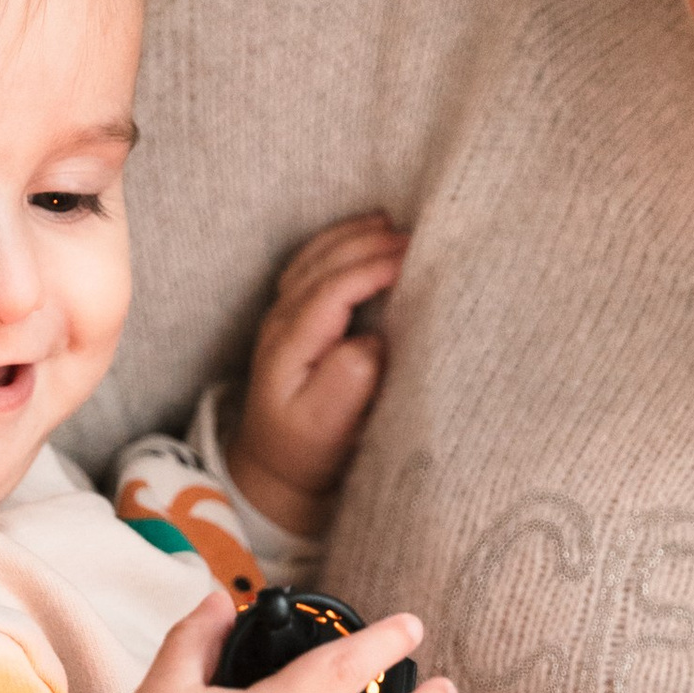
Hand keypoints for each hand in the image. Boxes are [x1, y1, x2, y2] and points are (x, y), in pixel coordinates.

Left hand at [225, 213, 407, 535]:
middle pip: (322, 263)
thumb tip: (374, 340)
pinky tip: (365, 234)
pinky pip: (312, 264)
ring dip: (352, 235)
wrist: (276, 466)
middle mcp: (280, 322)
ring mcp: (282, 316)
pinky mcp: (293, 318)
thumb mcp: (328, 426)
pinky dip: (339, 242)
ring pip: (314, 258)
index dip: (371, 268)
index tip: (413, 260)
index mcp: (290, 344)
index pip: (331, 289)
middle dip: (368, 244)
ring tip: (393, 225)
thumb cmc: (308, 449)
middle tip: (418, 238)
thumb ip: (349, 380)